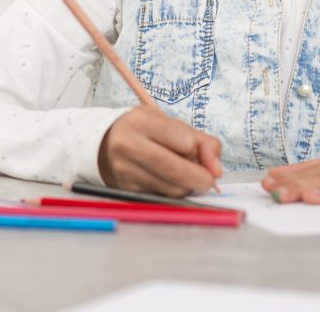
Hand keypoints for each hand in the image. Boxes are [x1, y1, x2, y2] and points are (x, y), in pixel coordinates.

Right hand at [98, 105, 223, 196]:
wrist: (102, 144)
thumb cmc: (144, 131)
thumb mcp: (168, 123)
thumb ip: (200, 141)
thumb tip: (217, 170)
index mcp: (142, 121)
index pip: (184, 140)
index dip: (200, 149)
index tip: (202, 152)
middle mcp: (129, 146)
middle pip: (177, 170)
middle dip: (201, 178)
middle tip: (208, 179)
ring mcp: (126, 171)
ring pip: (172, 189)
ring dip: (187, 186)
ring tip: (184, 174)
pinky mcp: (126, 190)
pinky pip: (162, 198)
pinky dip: (173, 193)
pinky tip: (169, 182)